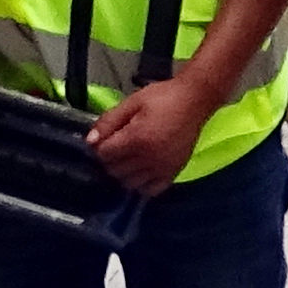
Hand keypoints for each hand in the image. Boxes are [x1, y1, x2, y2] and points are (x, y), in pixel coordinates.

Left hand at [88, 74, 216, 193]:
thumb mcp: (133, 102)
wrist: (196, 99)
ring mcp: (163, 167)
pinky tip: (143, 170)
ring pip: (130, 183)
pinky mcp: (174, 171)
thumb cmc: (164, 97)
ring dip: (125, 172)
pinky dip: (143, 183)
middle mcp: (149, 157)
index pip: (104, 154)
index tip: (107, 137)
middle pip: (115, 171)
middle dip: (111, 159)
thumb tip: (90, 141)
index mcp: (137, 138)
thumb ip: (109, 121)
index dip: (101, 146)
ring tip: (130, 157)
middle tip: (118, 146)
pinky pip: (151, 190)